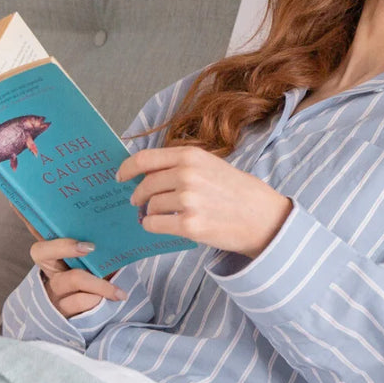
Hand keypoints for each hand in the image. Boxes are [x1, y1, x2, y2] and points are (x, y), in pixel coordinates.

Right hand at [22, 225, 126, 317]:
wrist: (102, 314)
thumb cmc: (100, 280)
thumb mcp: (100, 261)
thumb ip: (99, 245)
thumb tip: (112, 223)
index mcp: (56, 254)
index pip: (37, 230)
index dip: (24, 216)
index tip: (14, 201)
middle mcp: (49, 269)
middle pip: (41, 251)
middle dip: (66, 246)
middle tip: (91, 247)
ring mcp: (53, 290)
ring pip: (71, 279)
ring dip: (99, 285)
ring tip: (118, 292)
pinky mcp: (61, 311)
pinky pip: (79, 301)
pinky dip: (98, 299)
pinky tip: (114, 298)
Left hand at [116, 145, 292, 258]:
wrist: (264, 217)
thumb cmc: (239, 192)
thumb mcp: (212, 165)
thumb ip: (182, 165)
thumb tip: (148, 173)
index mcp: (192, 156)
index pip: (145, 159)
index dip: (127, 168)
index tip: (120, 176)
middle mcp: (187, 175)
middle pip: (145, 185)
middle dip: (139, 195)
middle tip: (139, 202)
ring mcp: (188, 200)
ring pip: (150, 206)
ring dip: (150, 212)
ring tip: (161, 215)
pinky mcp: (190, 225)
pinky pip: (155, 224)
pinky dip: (152, 226)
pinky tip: (162, 225)